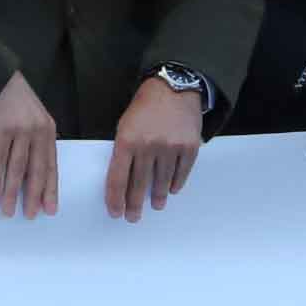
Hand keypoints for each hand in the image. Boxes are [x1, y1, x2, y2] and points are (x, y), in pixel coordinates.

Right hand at [0, 71, 59, 219]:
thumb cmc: (13, 99)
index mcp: (48, 130)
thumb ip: (36, 140)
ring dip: (12, 192)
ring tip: (8, 210)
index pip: (51, 165)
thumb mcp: (33, 117)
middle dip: (33, 196)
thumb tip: (33, 172)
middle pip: (37, 170)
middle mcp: (37, 131)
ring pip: (17, 168)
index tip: (49, 209)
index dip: (50, 189)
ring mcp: (19, 129)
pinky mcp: (1, 128)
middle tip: (30, 216)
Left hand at [106, 79, 204, 221]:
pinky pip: (181, 172)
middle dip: (134, 204)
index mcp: (127, 140)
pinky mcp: (190, 147)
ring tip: (155, 206)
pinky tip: (171, 190)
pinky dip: (176, 183)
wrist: (174, 87)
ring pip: (161, 182)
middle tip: (133, 217)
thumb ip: (123, 151)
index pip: (118, 178)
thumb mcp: (125, 124)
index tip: (115, 213)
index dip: (115, 199)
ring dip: (157, 197)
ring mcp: (171, 147)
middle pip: (139, 184)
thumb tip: (123, 181)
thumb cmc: (145, 107)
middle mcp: (148, 146)